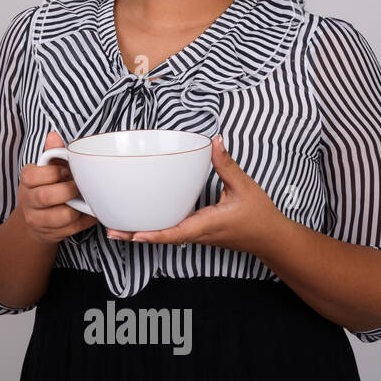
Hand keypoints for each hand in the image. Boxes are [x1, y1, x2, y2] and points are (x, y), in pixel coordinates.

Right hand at [16, 130, 99, 245]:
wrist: (38, 219)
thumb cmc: (48, 186)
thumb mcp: (48, 168)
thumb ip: (52, 153)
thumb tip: (53, 136)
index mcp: (26, 180)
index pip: (32, 176)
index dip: (53, 173)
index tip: (66, 171)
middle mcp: (27, 200)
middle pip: (45, 197)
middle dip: (68, 190)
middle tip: (79, 186)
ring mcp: (37, 220)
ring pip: (61, 216)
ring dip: (78, 207)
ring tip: (86, 199)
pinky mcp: (51, 234)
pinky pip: (73, 229)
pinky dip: (86, 220)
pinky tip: (89, 212)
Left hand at [105, 134, 287, 253]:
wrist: (270, 238)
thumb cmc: (259, 215)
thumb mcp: (244, 187)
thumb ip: (226, 164)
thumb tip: (214, 141)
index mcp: (208, 224)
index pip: (177, 232)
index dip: (154, 234)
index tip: (134, 234)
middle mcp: (198, 234)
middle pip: (162, 237)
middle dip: (136, 235)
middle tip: (110, 230)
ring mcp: (196, 236)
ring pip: (164, 236)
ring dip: (141, 233)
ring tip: (115, 228)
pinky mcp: (196, 233)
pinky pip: (171, 232)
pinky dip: (153, 229)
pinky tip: (138, 223)